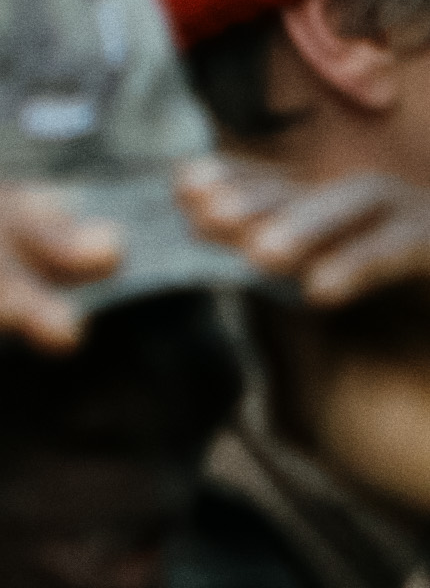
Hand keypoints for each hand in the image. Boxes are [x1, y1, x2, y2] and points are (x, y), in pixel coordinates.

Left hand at [191, 156, 429, 509]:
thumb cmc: (389, 405)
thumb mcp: (311, 353)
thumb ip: (272, 309)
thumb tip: (211, 270)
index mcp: (338, 234)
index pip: (280, 188)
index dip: (234, 182)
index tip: (181, 190)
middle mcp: (381, 224)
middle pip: (314, 190)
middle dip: (257, 199)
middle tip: (206, 218)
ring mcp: (422, 238)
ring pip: (365, 202)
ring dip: (306, 223)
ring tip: (258, 256)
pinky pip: (411, 250)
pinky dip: (364, 263)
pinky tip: (318, 292)